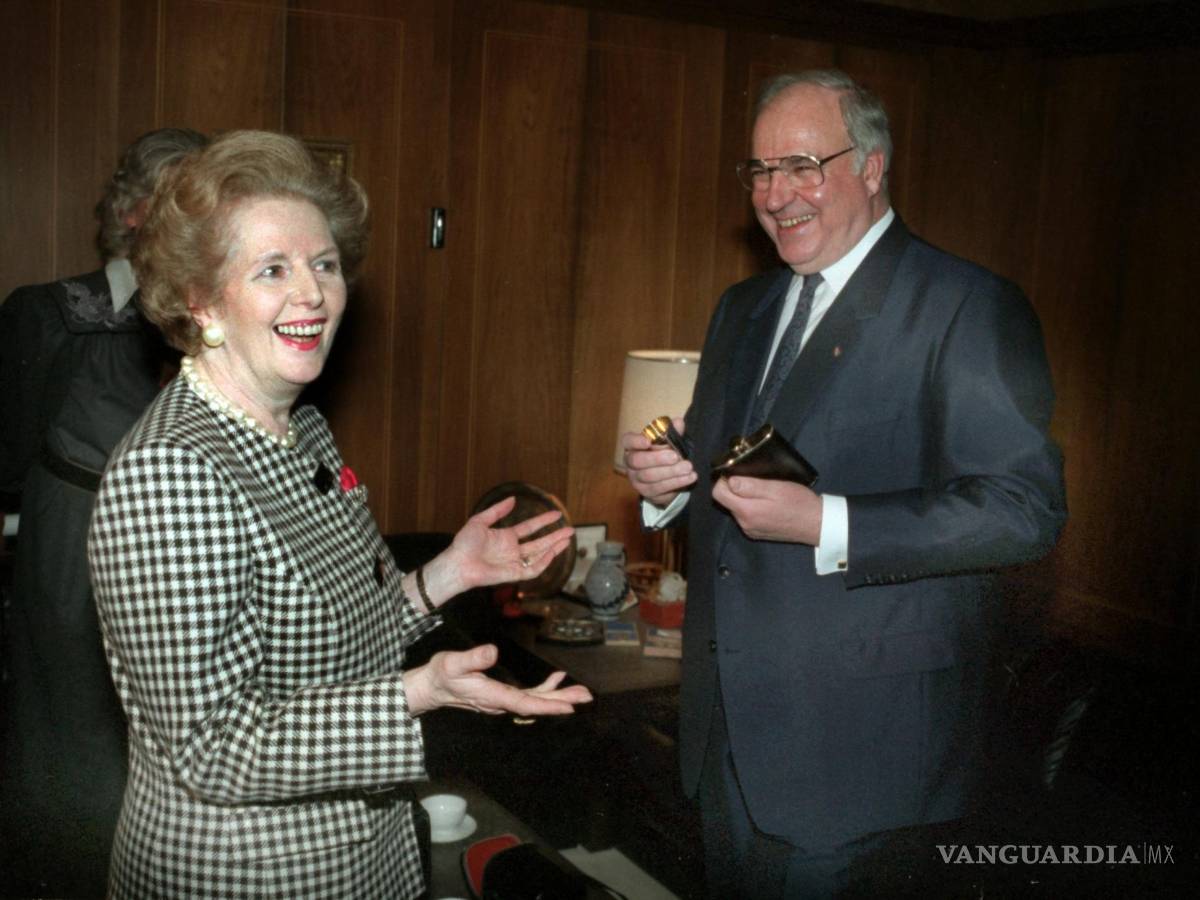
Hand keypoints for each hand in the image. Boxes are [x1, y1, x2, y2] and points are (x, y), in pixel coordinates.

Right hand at [403, 644, 592, 716]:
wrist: (431, 687)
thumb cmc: (440, 674)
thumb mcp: (452, 663)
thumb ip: (472, 658)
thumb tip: (492, 652)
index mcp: (492, 696)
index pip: (525, 703)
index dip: (548, 705)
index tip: (569, 708)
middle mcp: (500, 702)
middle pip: (536, 704)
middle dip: (562, 701)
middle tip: (586, 697)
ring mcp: (502, 700)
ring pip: (535, 700)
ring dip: (558, 695)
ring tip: (580, 691)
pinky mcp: (501, 694)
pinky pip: (528, 694)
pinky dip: (544, 688)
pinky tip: (557, 678)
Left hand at [417, 497, 573, 604]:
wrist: (458, 562)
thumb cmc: (464, 544)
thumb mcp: (480, 521)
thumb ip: (497, 510)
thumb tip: (513, 499)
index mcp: (506, 538)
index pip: (530, 528)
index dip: (543, 521)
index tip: (556, 513)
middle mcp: (513, 551)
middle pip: (539, 542)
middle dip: (555, 536)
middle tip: (570, 530)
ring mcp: (514, 563)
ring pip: (540, 555)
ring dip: (554, 548)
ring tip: (567, 539)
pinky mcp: (514, 574)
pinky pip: (533, 569)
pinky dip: (544, 561)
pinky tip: (552, 551)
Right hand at [620, 417, 696, 505]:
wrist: (667, 478)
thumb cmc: (665, 454)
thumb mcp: (670, 441)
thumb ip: (673, 432)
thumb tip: (678, 422)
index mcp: (633, 446)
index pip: (628, 441)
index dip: (636, 441)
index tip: (647, 441)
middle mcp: (630, 463)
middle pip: (637, 460)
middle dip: (658, 458)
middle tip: (676, 456)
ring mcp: (636, 479)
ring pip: (650, 476)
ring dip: (671, 471)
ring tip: (688, 467)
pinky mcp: (646, 492)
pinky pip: (660, 487)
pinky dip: (676, 482)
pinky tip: (690, 477)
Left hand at [711, 475, 821, 543]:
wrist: (817, 524)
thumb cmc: (799, 503)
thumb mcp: (775, 488)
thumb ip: (750, 486)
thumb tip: (728, 481)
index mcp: (746, 511)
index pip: (718, 494)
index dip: (724, 481)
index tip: (737, 473)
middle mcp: (744, 524)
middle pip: (727, 501)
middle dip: (735, 489)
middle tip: (755, 480)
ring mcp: (750, 530)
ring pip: (737, 508)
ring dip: (744, 498)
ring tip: (764, 490)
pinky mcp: (757, 533)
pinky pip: (746, 517)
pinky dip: (751, 507)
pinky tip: (767, 503)